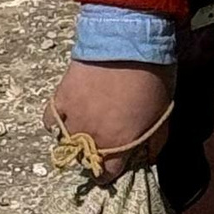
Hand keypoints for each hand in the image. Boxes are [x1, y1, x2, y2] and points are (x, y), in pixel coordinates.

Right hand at [46, 59, 174, 174]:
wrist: (128, 39)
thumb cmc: (153, 75)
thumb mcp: (163, 114)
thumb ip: (153, 142)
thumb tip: (144, 158)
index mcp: (119, 144)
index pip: (107, 175)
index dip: (110, 172)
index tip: (113, 165)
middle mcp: (92, 137)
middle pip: (85, 162)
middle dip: (94, 157)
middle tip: (102, 143)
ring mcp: (73, 118)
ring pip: (67, 144)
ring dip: (76, 140)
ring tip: (86, 129)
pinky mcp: (60, 98)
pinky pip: (50, 122)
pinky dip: (57, 123)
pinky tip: (66, 118)